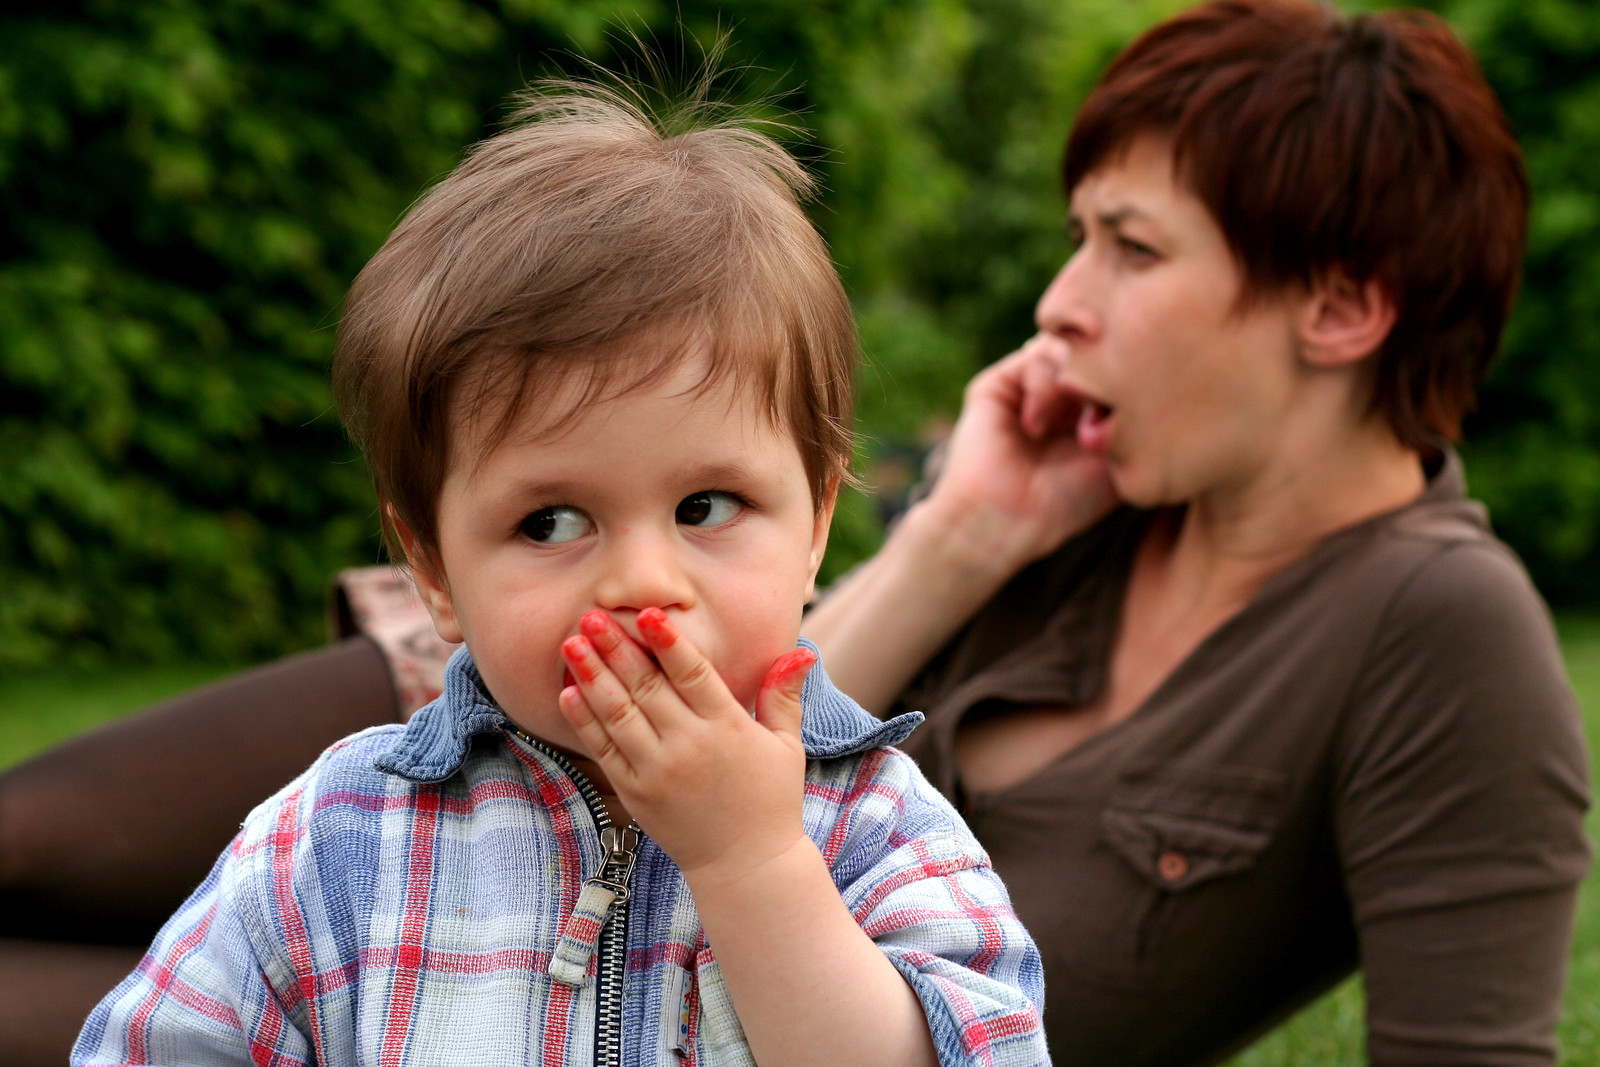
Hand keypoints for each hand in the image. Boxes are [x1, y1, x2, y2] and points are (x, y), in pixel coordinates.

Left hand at [557, 608, 813, 879]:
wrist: (745, 868)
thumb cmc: (770, 801)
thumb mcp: (786, 746)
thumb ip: (784, 695)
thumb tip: (802, 649)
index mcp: (727, 729)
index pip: (694, 675)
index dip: (669, 643)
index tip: (647, 613)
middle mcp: (689, 747)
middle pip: (646, 687)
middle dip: (616, 648)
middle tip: (592, 615)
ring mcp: (657, 772)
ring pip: (617, 714)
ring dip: (591, 676)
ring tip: (571, 644)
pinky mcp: (635, 793)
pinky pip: (603, 749)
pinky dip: (584, 720)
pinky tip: (568, 692)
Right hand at [922, 333, 1116, 566]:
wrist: (1007, 521)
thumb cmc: (1067, 502)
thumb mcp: (1117, 455)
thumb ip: (1130, 409)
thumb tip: (1134, 359)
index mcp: (1086, 416)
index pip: (1116, 370)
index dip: (1129, 378)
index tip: (1132, 411)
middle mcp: (1057, 399)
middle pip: (1092, 351)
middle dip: (1103, 374)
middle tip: (1100, 411)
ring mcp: (1027, 390)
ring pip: (1067, 348)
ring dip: (1074, 382)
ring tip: (1066, 425)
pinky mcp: (996, 385)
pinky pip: (1034, 356)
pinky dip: (1045, 386)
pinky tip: (1037, 426)